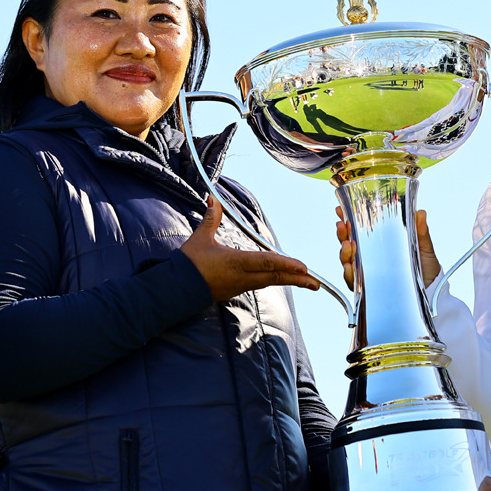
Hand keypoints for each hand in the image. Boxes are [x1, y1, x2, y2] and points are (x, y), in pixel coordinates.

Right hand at [181, 196, 318, 301]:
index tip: (303, 267)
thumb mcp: (200, 239)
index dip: (286, 264)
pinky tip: (282, 278)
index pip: (266, 263)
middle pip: (274, 278)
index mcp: (235, 263)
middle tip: (316, 282)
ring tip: (307, 281)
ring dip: (288, 281)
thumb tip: (213, 198)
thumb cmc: (188, 264)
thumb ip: (211, 219)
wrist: (174, 290)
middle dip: (297, 279)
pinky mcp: (235, 291)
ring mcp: (240, 286)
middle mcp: (241, 277)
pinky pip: (260, 285)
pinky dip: (274, 280)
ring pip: (269, 282)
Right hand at [335, 207, 441, 289]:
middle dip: (342, 234)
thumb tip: (420, 213)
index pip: (359, 230)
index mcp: (380, 243)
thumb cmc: (426, 267)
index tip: (341, 209)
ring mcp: (368, 272)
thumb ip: (420, 230)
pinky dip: (349, 274)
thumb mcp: (423, 245)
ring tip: (348, 245)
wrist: (431, 289)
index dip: (348, 219)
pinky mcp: (370, 288)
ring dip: (344, 253)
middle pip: (349, 244)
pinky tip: (349, 267)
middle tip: (342, 226)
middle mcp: (370, 257)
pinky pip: (354, 282)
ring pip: (348, 262)